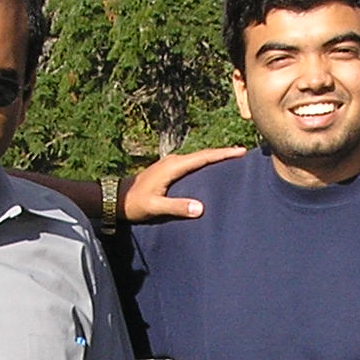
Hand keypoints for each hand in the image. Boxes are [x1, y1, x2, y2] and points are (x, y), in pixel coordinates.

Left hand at [121, 146, 247, 221]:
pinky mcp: (169, 169)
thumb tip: (201, 208)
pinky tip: (210, 168)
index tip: (240, 151)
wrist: (116, 198)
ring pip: (198, 158)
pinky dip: (205, 163)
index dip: (223, 154)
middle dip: (223, 153)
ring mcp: (170, 164)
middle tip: (243, 152)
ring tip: (232, 158)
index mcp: (173, 167)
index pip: (204, 157)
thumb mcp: (155, 207)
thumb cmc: (134, 203)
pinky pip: (192, 163)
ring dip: (214, 157)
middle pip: (203, 154)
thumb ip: (176, 207)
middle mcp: (173, 161)